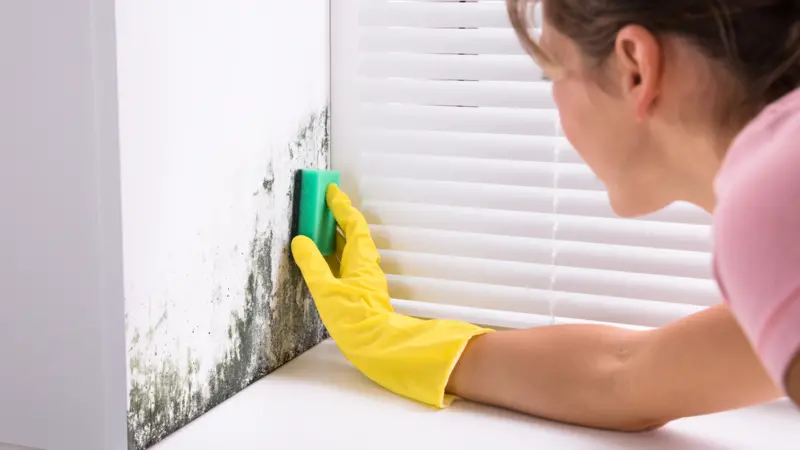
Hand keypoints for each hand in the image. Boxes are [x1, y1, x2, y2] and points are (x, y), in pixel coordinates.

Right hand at [291, 184, 491, 407]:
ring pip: (348, 251)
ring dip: (333, 238)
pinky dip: (332, 257)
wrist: (376, 345)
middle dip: (336, 220)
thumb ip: (312, 263)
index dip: (341, 206)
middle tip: (319, 206)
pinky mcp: (360, 292)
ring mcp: (364, 279)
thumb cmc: (354, 318)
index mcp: (361, 259)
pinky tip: (320, 261)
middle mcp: (366, 265)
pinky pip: (344, 265)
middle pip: (351, 235)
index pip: (352, 224)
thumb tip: (301, 241)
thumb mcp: (325, 288)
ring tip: (314, 229)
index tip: (331, 191)